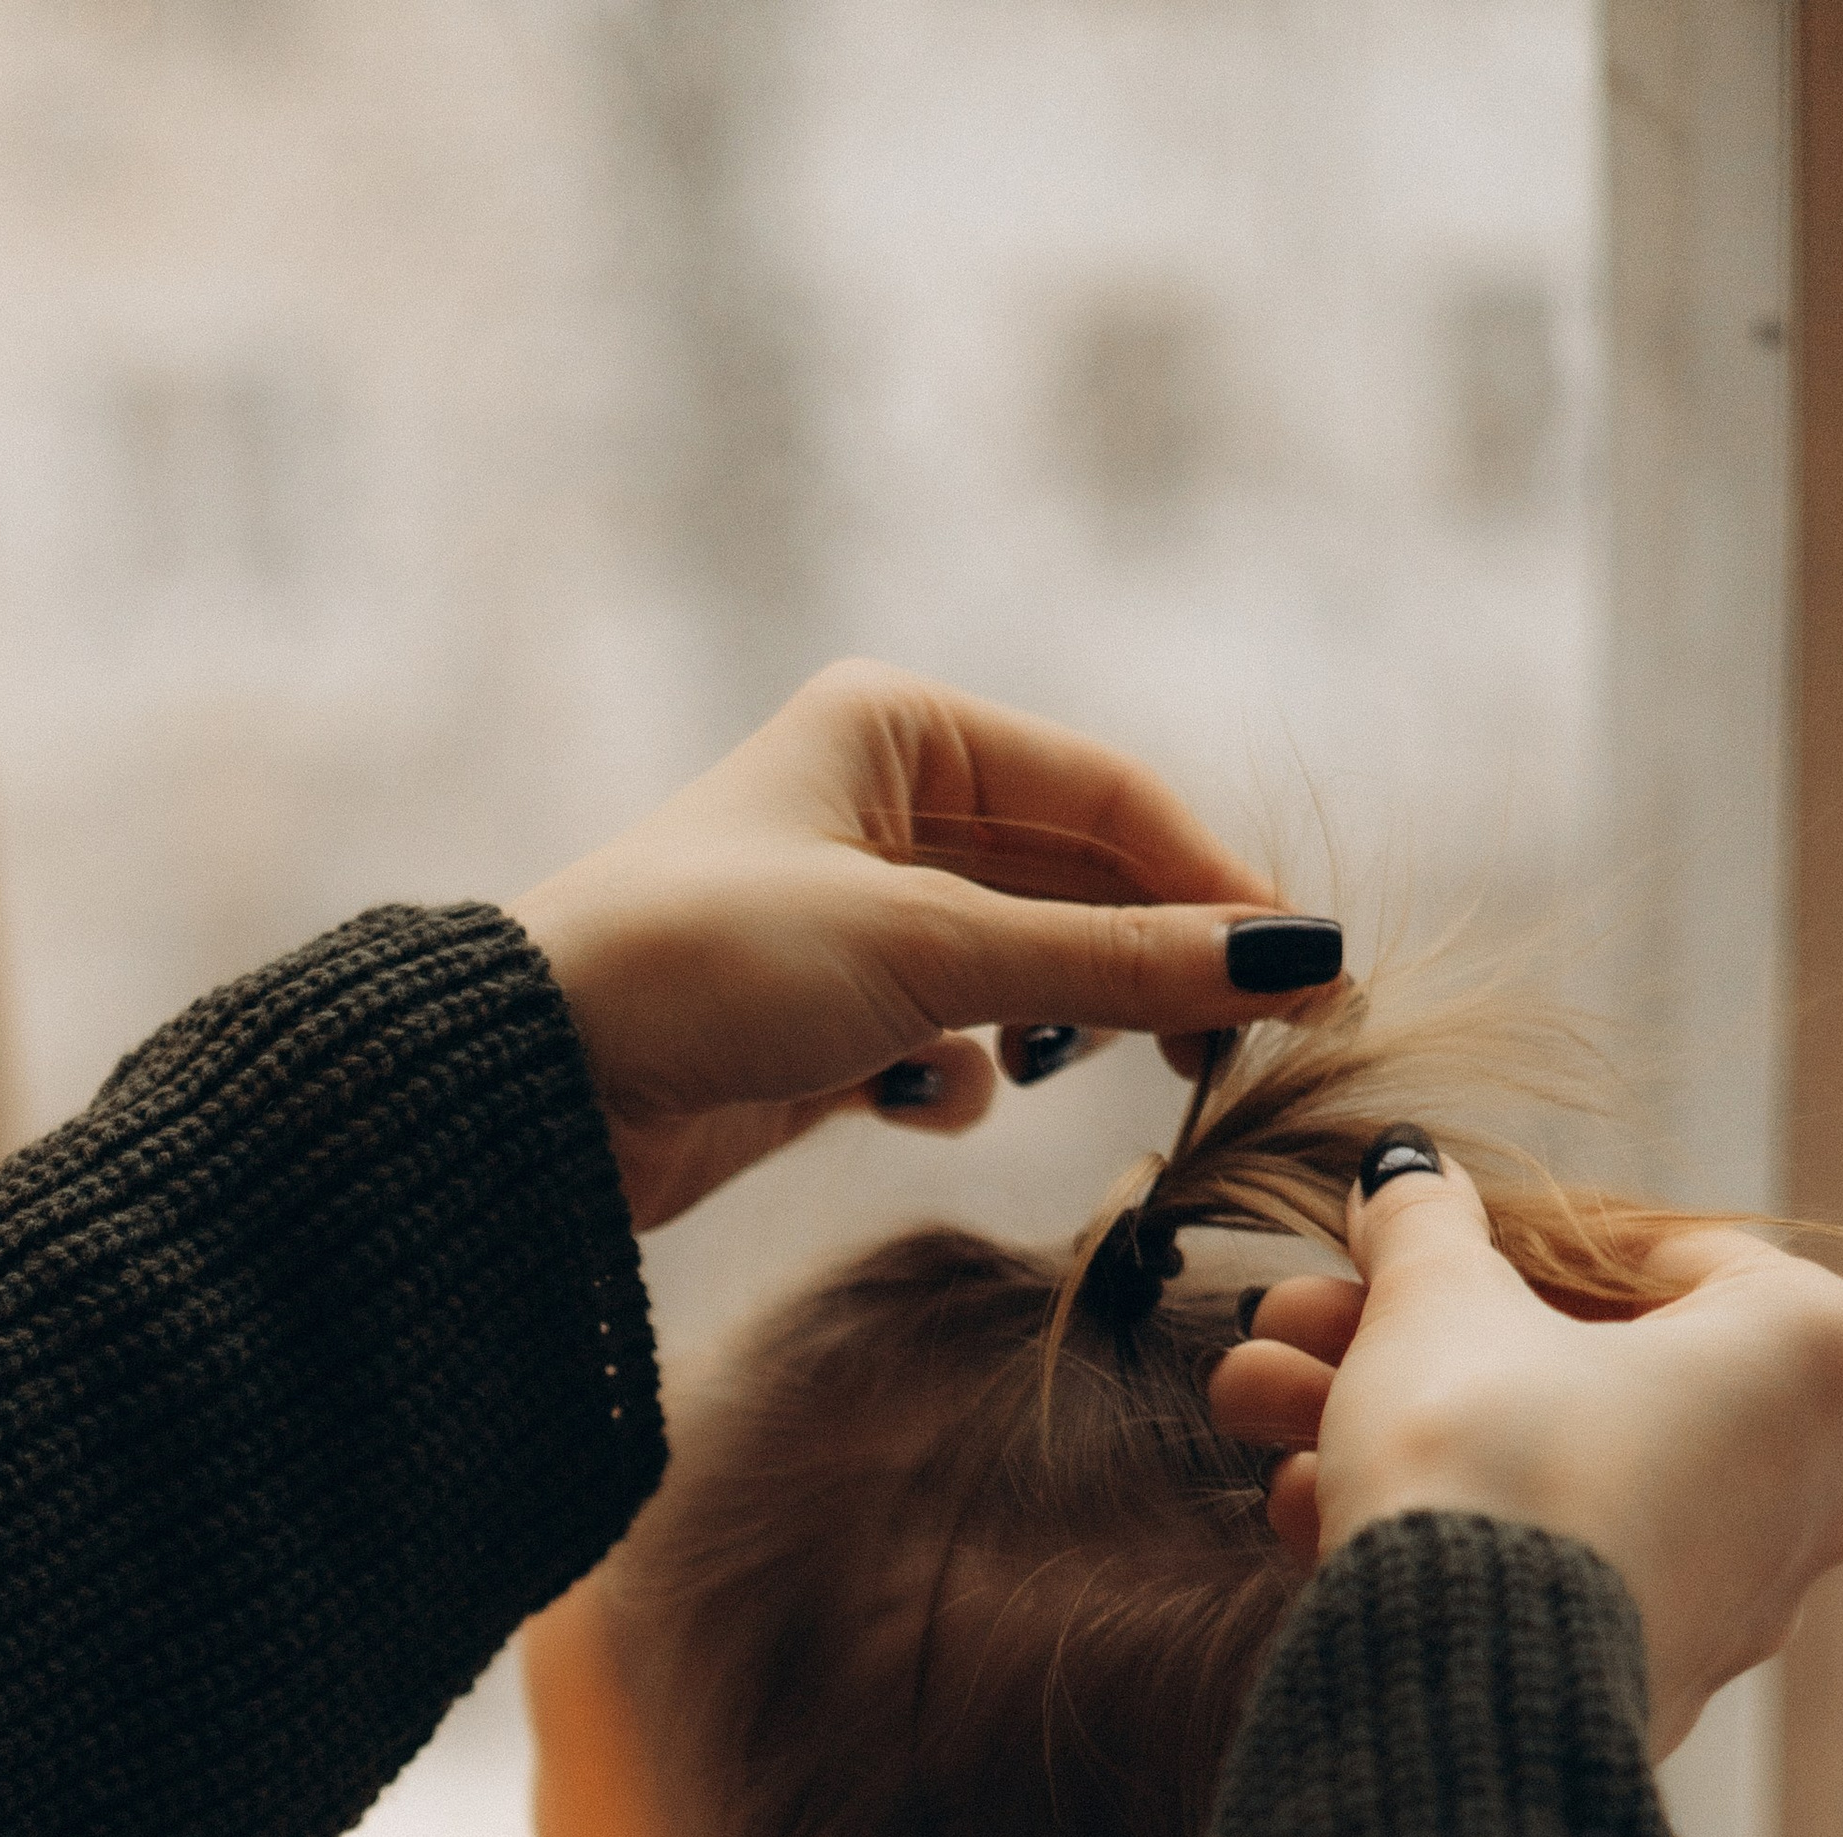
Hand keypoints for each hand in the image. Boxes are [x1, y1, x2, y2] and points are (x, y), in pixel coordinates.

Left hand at [515, 661, 1334, 1229]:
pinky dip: (949, 1083)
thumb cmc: (707, 965)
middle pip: (1077, 885)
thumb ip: (1116, 964)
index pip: (1108, 797)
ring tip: (1089, 1070)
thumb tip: (1296, 962)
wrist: (535, 1087)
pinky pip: (944, 1047)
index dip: (1214, 884)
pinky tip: (911, 1102)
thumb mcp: (928, 951)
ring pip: (1021, 971)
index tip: (1306, 977)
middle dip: (1149, 966)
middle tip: (1242, 1050)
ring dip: (1053, 1025)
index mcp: (899, 728)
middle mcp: (881, 805)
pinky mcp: (826, 1023)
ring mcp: (855, 918)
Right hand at [1211, 1149, 1842, 1755]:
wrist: (1465, 1703)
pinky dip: (1440, 1525)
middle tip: (1296, 1313)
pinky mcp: (1658, 1675)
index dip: (1507, 1238)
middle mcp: (1814, 1473)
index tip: (1411, 1236)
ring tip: (1252, 1400)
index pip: (1661, 1253)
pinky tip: (1307, 1507)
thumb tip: (1402, 1172)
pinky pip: (1547, 1565)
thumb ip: (1425, 1225)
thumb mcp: (1436, 1305)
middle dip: (1407, 1336)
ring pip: (1546, 1467)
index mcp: (1817, 1348)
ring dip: (1388, 1422)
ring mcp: (1743, 1588)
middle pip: (1578, 1367)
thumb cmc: (1486, 1464)